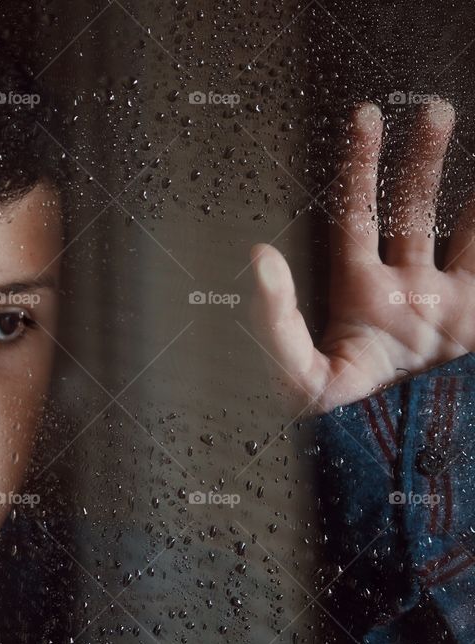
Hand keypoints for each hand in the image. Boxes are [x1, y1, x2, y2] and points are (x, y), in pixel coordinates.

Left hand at [250, 99, 474, 415]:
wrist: (403, 466)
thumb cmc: (341, 430)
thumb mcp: (302, 379)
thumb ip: (276, 322)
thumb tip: (259, 254)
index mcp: (363, 292)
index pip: (358, 213)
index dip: (359, 165)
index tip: (364, 117)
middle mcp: (410, 291)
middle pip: (416, 209)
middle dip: (423, 158)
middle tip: (432, 108)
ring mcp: (453, 308)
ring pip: (470, 230)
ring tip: (458, 127)